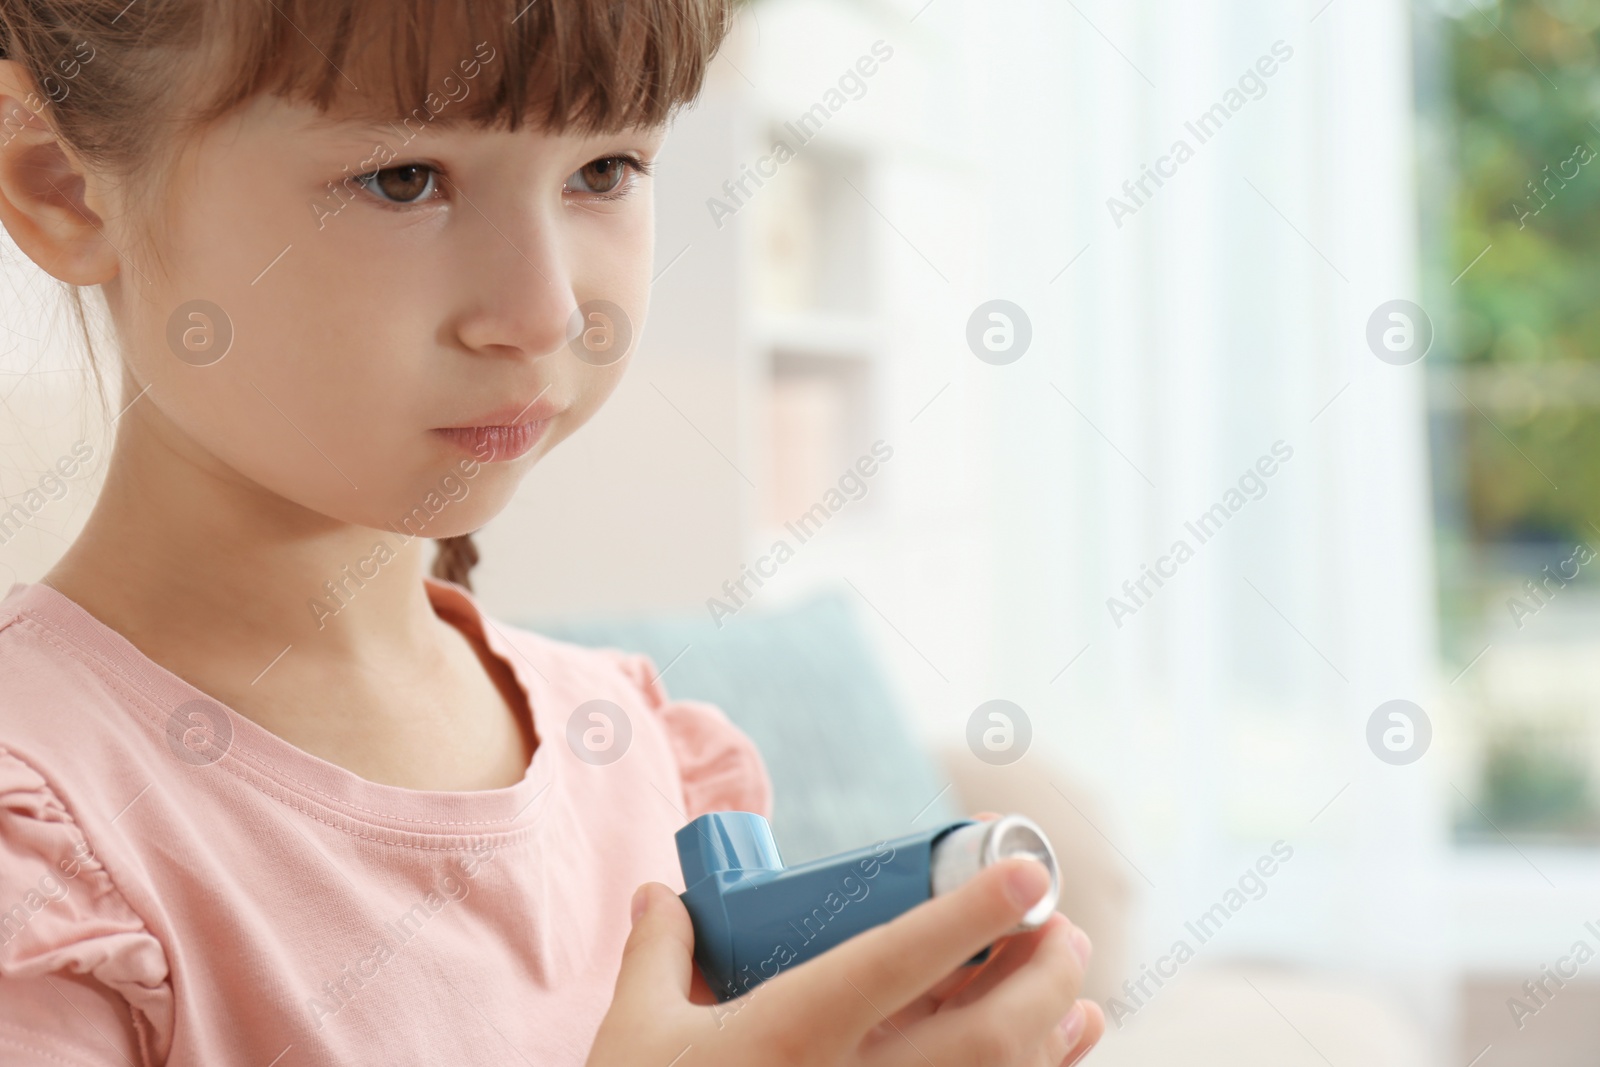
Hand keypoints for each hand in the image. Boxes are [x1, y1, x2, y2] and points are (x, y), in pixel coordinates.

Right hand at [588, 812, 1104, 1065]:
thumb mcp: (634, 1038)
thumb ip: (659, 954)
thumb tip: (660, 895)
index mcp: (789, 1036)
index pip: (892, 963)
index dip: (967, 915)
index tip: (1027, 875)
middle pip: (984, 1038)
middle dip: (1043, 977)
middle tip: (1060, 929)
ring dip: (1054, 1032)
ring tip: (1074, 981)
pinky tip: (1061, 1046)